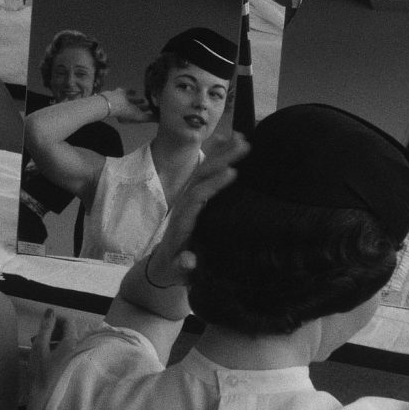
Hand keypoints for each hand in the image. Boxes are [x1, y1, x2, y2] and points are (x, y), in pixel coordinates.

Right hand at [26, 309, 94, 394]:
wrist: (46, 402)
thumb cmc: (41, 375)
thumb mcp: (39, 349)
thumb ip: (45, 328)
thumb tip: (50, 311)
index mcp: (72, 343)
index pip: (69, 321)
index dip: (55, 320)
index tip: (43, 326)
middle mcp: (80, 349)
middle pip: (70, 332)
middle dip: (54, 331)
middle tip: (39, 339)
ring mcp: (80, 359)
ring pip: (71, 343)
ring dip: (57, 341)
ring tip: (42, 349)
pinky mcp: (78, 368)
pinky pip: (72, 352)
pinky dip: (61, 351)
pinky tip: (50, 358)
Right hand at [104, 88, 153, 124]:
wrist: (112, 101)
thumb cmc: (126, 111)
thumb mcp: (140, 117)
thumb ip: (150, 118)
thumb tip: (161, 120)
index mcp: (128, 119)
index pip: (139, 118)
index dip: (147, 116)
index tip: (154, 113)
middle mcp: (124, 111)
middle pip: (136, 110)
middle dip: (143, 108)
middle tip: (152, 105)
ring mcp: (121, 102)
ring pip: (131, 102)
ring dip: (138, 101)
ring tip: (145, 99)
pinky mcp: (119, 94)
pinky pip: (126, 93)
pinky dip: (131, 92)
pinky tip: (136, 92)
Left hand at [146, 132, 249, 286]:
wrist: (164, 265)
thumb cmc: (175, 270)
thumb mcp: (179, 272)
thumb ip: (183, 267)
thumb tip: (189, 260)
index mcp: (183, 221)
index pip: (197, 197)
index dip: (212, 185)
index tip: (232, 172)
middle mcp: (185, 204)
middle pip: (201, 176)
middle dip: (221, 159)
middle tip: (244, 145)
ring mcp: (190, 198)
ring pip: (204, 169)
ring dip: (221, 152)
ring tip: (242, 137)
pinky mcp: (196, 195)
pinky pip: (206, 171)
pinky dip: (217, 154)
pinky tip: (229, 139)